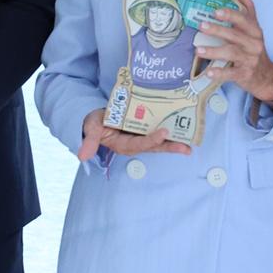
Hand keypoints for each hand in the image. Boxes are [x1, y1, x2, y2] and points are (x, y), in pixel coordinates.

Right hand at [75, 108, 191, 162]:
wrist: (95, 117)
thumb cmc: (94, 123)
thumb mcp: (90, 130)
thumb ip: (89, 141)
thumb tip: (82, 155)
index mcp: (123, 145)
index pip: (139, 144)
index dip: (152, 140)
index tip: (163, 132)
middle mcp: (134, 143)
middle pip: (154, 147)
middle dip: (170, 148)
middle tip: (186, 148)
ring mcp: (140, 136)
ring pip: (159, 142)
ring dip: (174, 143)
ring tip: (190, 145)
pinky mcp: (144, 129)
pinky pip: (159, 131)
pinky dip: (171, 132)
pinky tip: (183, 130)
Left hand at [193, 0, 272, 102]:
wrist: (266, 76)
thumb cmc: (255, 48)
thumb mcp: (254, 29)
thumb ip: (248, 9)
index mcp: (255, 31)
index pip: (244, 20)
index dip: (230, 15)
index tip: (215, 11)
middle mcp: (254, 44)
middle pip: (235, 36)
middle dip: (217, 30)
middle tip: (201, 26)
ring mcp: (249, 60)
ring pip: (232, 53)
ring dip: (214, 51)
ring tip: (198, 50)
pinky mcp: (244, 74)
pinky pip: (231, 73)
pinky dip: (220, 73)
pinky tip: (209, 72)